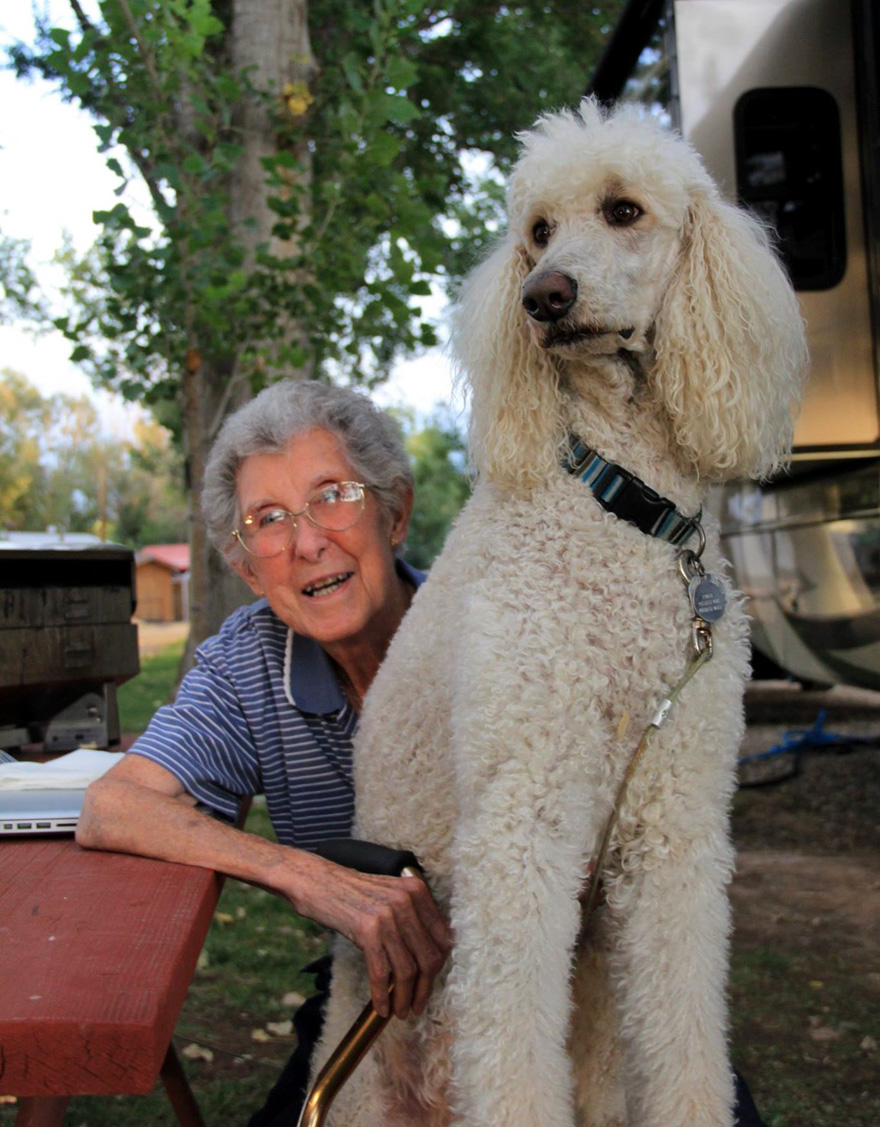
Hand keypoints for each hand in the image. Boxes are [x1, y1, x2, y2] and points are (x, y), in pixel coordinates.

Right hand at [289, 854, 452, 1019]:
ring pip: (407, 970)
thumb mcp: (389, 895)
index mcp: (417, 891)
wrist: (317, 881)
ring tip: (400, 1011)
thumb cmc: (351, 892)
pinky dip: (382, 995)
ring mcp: (388, 915)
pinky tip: (381, 1008)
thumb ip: (411, 916)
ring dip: (405, 998)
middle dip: (425, 988)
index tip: (430, 984)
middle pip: (429, 957)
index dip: (440, 967)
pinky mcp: (368, 930)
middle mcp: (407, 901)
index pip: (443, 938)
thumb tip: (427, 956)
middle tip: (417, 1006)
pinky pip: (382, 973)